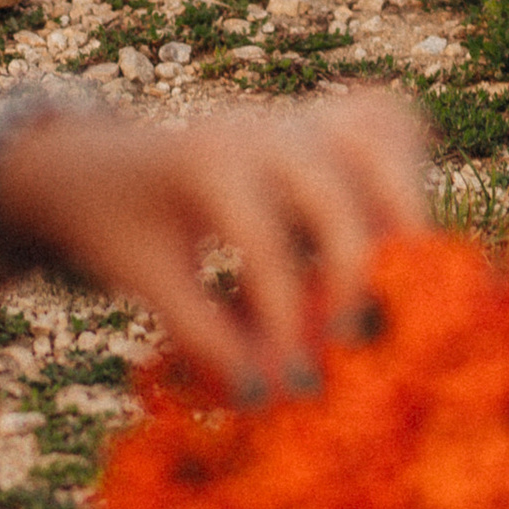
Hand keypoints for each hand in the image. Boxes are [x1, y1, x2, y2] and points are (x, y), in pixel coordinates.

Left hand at [0, 89, 431, 395]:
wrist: (101, 163)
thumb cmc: (123, 228)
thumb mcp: (147, 282)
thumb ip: (206, 337)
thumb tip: (274, 395)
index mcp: (207, 162)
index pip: (264, 245)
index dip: (283, 323)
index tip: (291, 385)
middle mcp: (262, 127)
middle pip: (337, 196)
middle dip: (352, 280)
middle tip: (348, 348)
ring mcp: (300, 112)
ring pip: (382, 142)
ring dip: (402, 216)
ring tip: (399, 289)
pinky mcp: (327, 114)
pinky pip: (391, 126)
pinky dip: (407, 174)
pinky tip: (397, 236)